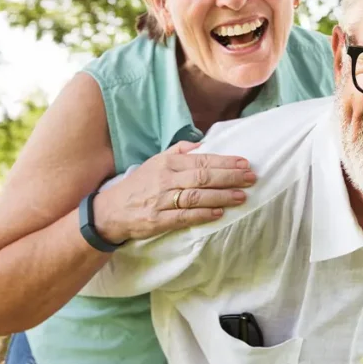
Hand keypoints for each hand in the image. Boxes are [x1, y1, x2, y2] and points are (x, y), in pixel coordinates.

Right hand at [93, 141, 255, 243]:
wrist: (111, 210)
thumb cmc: (138, 185)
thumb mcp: (155, 162)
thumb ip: (179, 151)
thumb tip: (202, 143)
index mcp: (167, 163)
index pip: (201, 160)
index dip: (225, 162)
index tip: (244, 163)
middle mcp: (165, 180)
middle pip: (202, 177)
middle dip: (229, 177)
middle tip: (251, 178)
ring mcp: (161, 201)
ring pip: (197, 197)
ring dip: (221, 196)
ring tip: (241, 196)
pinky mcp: (158, 220)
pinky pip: (184, 216)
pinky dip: (203, 215)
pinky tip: (219, 213)